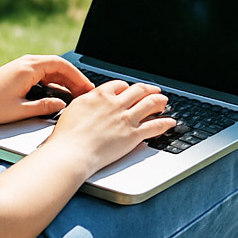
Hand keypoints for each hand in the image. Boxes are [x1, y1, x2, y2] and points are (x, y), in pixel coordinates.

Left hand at [0, 55, 94, 128]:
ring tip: (76, 93)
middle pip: (57, 66)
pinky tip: (59, 92)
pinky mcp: (18, 73)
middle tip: (85, 91)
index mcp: (28, 68)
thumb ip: (44, 106)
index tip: (86, 86)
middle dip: (73, 78)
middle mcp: (25, 63)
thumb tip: (61, 104)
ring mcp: (21, 67)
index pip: (60, 65)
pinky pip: (42, 73)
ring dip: (64, 80)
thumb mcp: (21, 110)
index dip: (76, 75)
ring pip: (50, 69)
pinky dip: (53, 81)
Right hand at [46, 79, 176, 172]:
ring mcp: (126, 119)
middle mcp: (115, 104)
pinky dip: (165, 123)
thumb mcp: (74, 109)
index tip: (130, 90)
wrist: (72, 152)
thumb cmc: (67, 136)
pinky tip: (170, 122)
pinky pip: (154, 126)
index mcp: (100, 95)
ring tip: (164, 101)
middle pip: (138, 91)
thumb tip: (90, 101)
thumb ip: (87, 102)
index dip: (128, 87)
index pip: (120, 85)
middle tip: (154, 91)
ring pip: (150, 104)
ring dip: (160, 101)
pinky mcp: (133, 135)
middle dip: (148, 90)